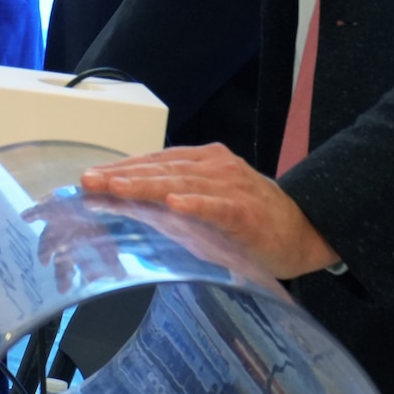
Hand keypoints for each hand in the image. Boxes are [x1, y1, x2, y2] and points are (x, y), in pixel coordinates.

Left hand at [80, 144, 340, 279]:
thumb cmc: (250, 218)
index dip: (120, 168)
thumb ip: (172, 205)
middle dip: (121, 175)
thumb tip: (128, 212)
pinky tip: (175, 204)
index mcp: (201, 162)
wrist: (306, 232)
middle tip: (89, 182)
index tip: (88, 177)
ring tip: (116, 188)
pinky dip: (196, 204)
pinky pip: (218, 206)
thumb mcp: (206, 204)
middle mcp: (213, 167)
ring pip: (181, 182)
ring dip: (146, 185)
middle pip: (160, 168)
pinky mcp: (247, 211)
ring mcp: (231, 186)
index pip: (153, 161)